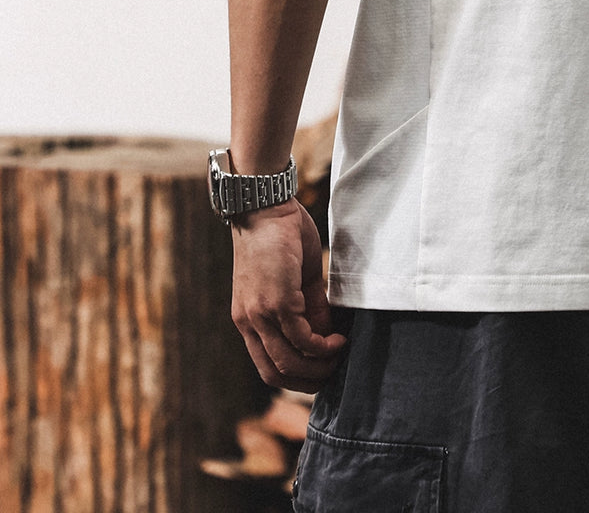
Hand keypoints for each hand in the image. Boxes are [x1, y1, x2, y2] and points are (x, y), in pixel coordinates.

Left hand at [230, 199, 346, 391]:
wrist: (265, 207)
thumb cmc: (280, 237)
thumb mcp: (294, 280)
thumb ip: (309, 308)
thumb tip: (327, 334)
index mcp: (248, 320)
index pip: (267, 367)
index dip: (296, 377)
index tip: (322, 371)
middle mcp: (249, 323)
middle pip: (276, 374)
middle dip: (309, 381)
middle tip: (334, 373)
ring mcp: (261, 314)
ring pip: (288, 362)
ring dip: (318, 366)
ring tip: (340, 355)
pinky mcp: (277, 301)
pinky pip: (302, 338)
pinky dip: (323, 345)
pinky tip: (338, 339)